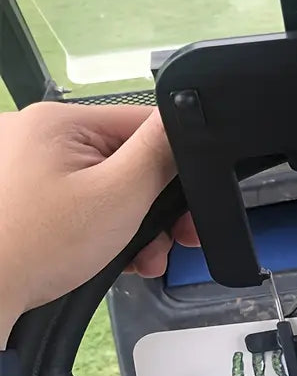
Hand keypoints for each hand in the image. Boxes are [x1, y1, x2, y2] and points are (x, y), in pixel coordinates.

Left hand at [0, 102, 197, 343]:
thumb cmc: (39, 246)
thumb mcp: (119, 195)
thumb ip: (158, 153)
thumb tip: (184, 116)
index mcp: (59, 121)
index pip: (143, 127)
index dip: (177, 166)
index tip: (189, 209)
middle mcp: (39, 135)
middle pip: (128, 162)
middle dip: (157, 207)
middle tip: (171, 242)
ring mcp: (29, 168)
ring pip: (109, 187)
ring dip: (137, 225)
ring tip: (143, 258)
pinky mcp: (27, 198)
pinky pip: (85, 203)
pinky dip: (108, 230)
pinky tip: (118, 256)